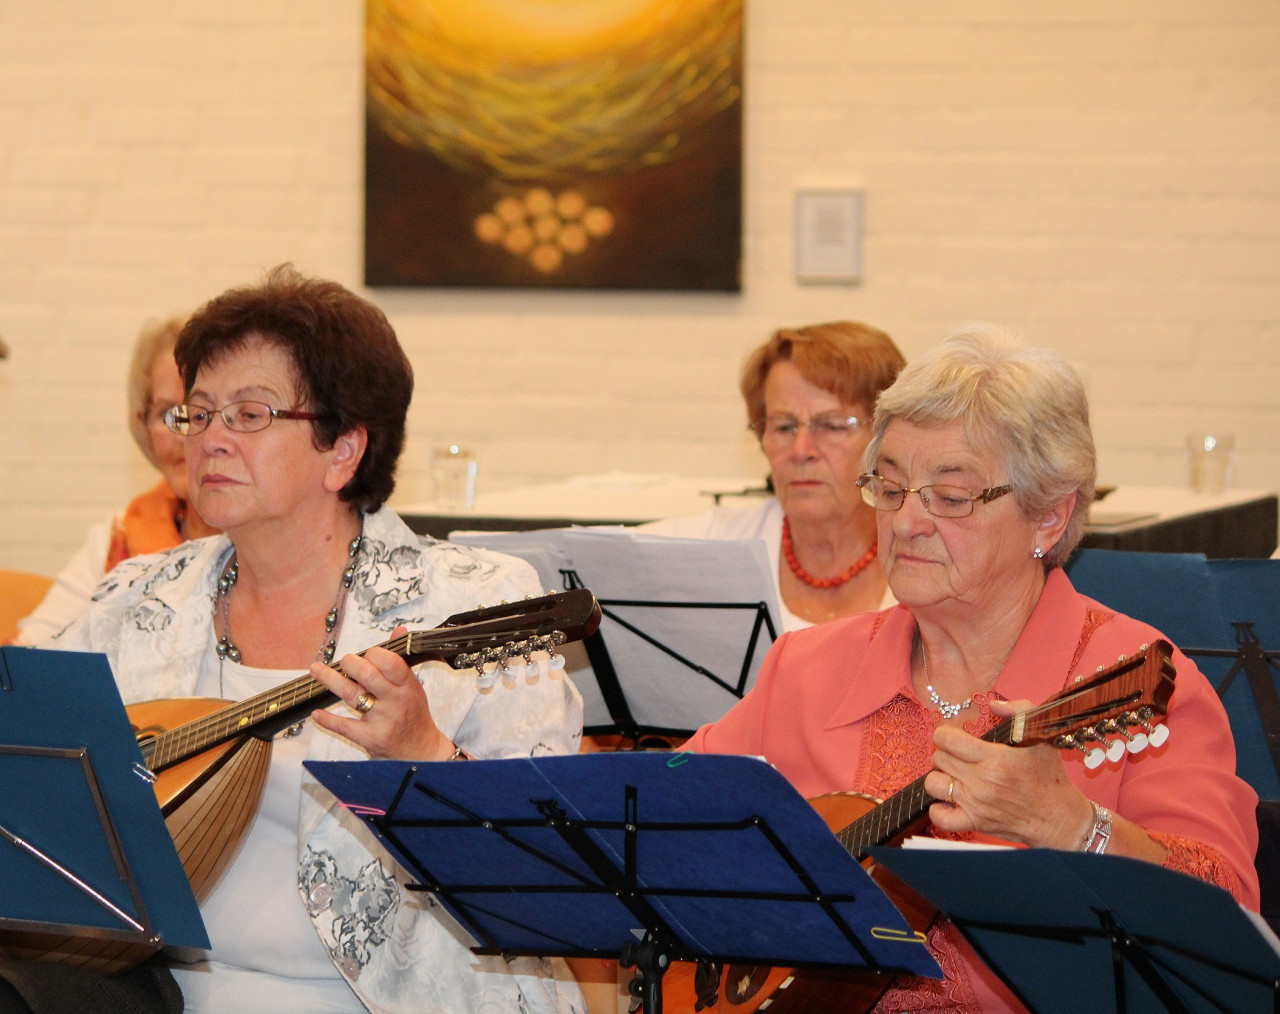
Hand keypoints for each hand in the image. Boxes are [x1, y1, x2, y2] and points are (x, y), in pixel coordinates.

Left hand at [309, 625, 455, 760]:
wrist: (420, 752)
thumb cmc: (414, 714)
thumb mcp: (413, 686)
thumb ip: (401, 660)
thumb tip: (399, 630)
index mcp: (408, 686)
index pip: (390, 662)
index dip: (374, 653)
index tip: (366, 653)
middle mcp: (396, 701)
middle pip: (368, 675)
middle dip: (350, 663)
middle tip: (344, 661)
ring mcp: (383, 720)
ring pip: (352, 695)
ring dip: (330, 680)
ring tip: (317, 670)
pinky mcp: (371, 738)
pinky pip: (344, 726)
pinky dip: (328, 719)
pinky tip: (317, 713)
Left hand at [924, 698, 1093, 848]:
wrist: (1059, 818)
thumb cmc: (1049, 777)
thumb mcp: (1042, 736)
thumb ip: (1019, 711)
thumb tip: (993, 704)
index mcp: (995, 758)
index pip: (948, 740)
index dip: (945, 733)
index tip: (953, 735)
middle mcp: (982, 781)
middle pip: (939, 759)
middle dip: (945, 753)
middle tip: (958, 755)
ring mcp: (976, 804)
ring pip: (934, 784)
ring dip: (940, 777)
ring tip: (953, 775)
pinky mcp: (976, 823)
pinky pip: (940, 817)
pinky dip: (938, 808)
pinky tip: (949, 800)